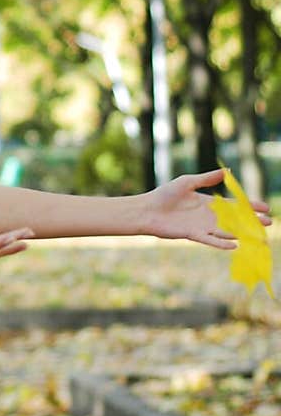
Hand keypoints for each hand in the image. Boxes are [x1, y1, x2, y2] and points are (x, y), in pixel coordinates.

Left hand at [142, 168, 272, 247]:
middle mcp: (208, 216)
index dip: (249, 206)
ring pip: (226, 231)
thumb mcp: (187, 182)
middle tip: (268, 224)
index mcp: (208, 202)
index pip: (234, 205)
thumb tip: (227, 171)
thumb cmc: (164, 194)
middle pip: (234, 220)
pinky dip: (222, 243)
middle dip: (251, 222)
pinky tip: (235, 244)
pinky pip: (210, 240)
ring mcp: (201, 227)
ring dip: (242, 233)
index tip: (265, 207)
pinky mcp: (193, 235)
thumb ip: (207, 178)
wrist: (147, 209)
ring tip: (258, 236)